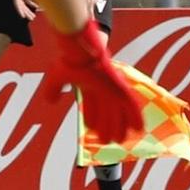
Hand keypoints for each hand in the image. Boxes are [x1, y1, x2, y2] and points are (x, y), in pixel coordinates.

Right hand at [9, 0, 38, 21]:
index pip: (16, 3)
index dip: (19, 10)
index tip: (22, 17)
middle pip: (21, 6)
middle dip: (26, 12)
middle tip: (32, 18)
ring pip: (24, 4)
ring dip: (28, 10)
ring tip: (33, 17)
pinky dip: (31, 4)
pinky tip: (36, 7)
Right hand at [45, 20, 140, 146]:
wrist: (79, 50)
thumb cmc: (69, 59)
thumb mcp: (57, 78)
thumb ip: (53, 90)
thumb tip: (50, 101)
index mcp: (89, 84)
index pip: (92, 105)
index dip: (92, 118)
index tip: (91, 128)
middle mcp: (102, 87)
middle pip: (107, 111)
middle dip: (107, 126)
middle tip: (107, 140)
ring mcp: (113, 87)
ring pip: (119, 111)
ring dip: (120, 126)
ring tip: (120, 140)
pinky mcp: (120, 86)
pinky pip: (131, 104)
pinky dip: (135, 116)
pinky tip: (138, 128)